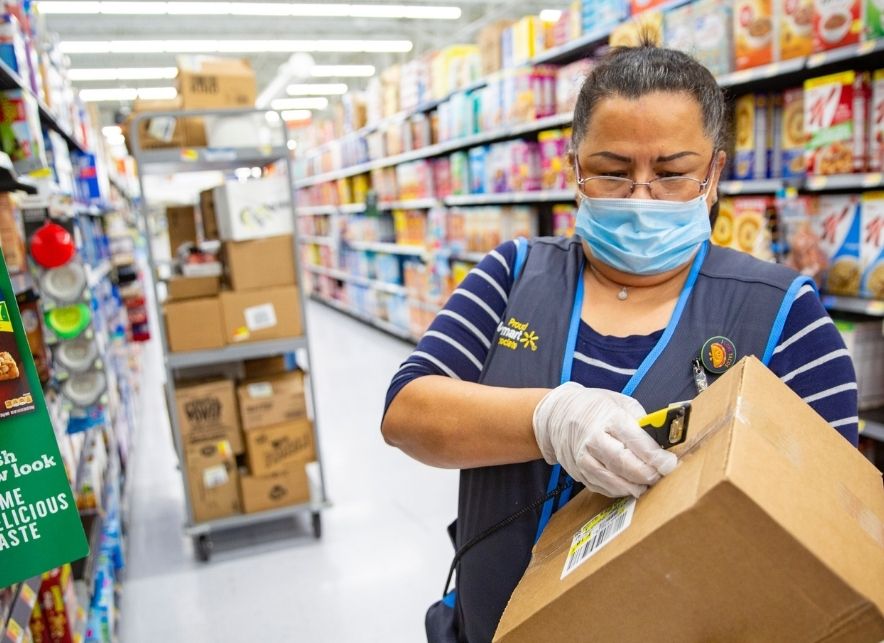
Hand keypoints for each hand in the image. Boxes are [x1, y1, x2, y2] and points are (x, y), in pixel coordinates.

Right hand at [532, 382, 677, 497]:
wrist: (558, 413)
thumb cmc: (594, 406)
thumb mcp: (621, 402)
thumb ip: (641, 421)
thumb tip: (663, 440)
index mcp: (608, 417)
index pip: (636, 441)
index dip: (656, 456)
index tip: (670, 463)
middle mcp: (593, 438)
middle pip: (624, 464)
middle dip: (646, 474)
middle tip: (659, 476)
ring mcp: (582, 457)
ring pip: (611, 480)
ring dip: (633, 487)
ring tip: (646, 484)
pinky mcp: (577, 471)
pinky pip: (600, 486)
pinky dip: (617, 490)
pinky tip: (628, 486)